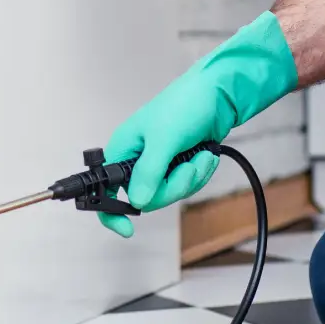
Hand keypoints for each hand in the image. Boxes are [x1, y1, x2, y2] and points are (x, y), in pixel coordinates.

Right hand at [99, 11, 297, 237]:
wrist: (219, 94)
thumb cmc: (186, 104)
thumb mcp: (165, 138)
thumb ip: (149, 171)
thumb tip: (137, 202)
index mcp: (123, 150)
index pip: (105, 190)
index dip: (112, 212)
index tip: (128, 229)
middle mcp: (137, 159)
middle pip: (146, 198)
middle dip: (173, 186)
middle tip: (187, 168)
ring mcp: (159, 164)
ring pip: (169, 194)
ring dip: (191, 177)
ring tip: (200, 156)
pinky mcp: (178, 166)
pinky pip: (185, 186)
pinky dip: (199, 174)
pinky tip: (205, 156)